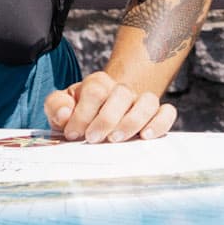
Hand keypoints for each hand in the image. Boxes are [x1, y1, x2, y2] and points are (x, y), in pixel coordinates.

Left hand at [42, 71, 177, 142]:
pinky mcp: (155, 115)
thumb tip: (66, 114)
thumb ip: (56, 106)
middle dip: (107, 118)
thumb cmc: (78, 115)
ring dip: (133, 121)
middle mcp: (121, 90)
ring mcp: (140, 102)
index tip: (73, 133)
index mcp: (97, 84)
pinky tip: (146, 136)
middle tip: (93, 139)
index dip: (83, 112)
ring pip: (148, 101)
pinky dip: (160, 122)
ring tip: (117, 140)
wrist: (98, 119)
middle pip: (122, 93)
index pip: (96, 90)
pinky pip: (167, 112)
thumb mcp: (61, 108)